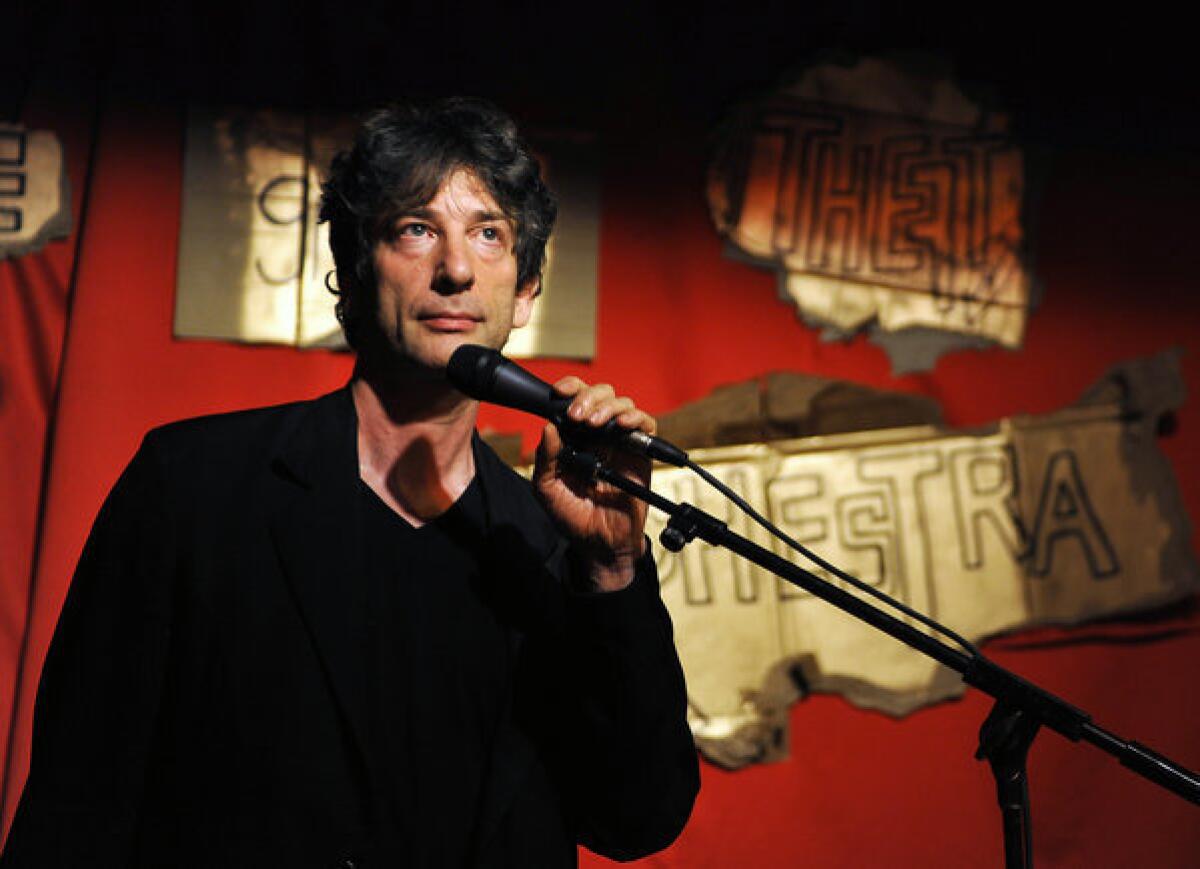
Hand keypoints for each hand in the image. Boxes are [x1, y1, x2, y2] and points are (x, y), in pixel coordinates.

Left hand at [532, 377, 655, 591]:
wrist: (600, 544)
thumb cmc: (573, 518)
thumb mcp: (547, 489)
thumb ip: (545, 459)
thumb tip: (549, 427)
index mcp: (575, 437)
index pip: (575, 399)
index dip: (570, 388)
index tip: (559, 392)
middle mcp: (599, 434)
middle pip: (601, 394)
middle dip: (588, 396)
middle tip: (577, 416)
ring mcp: (621, 442)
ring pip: (622, 404)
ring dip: (607, 407)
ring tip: (594, 424)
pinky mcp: (641, 453)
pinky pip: (646, 425)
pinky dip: (635, 419)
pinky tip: (621, 426)